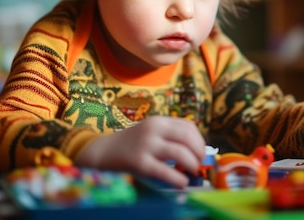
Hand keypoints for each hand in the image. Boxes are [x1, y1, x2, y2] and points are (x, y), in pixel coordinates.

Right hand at [74, 116, 204, 187]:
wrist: (102, 151)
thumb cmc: (130, 144)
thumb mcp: (149, 132)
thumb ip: (169, 135)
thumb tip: (196, 150)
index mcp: (157, 121)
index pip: (188, 126)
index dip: (199, 140)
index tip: (201, 151)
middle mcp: (153, 129)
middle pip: (187, 138)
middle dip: (198, 152)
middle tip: (199, 163)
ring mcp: (146, 145)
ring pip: (180, 153)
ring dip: (192, 164)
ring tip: (192, 172)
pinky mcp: (139, 162)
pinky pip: (165, 171)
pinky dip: (178, 178)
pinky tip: (181, 183)